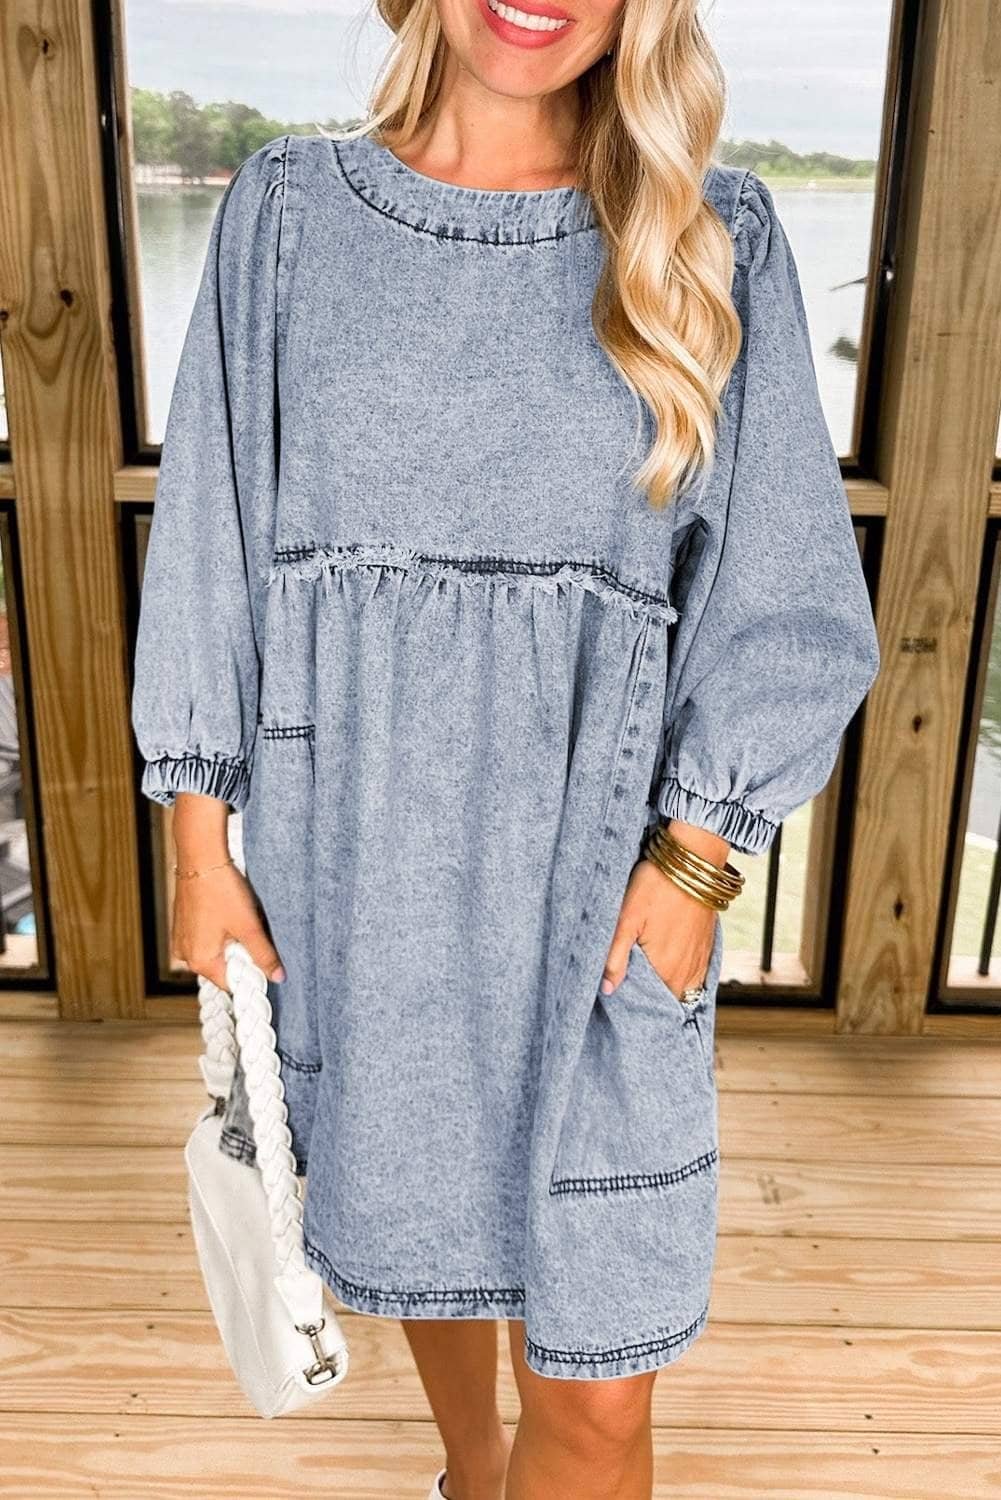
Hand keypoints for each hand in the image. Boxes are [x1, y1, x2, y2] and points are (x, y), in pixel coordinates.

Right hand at [171, 859, 285, 991]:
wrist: (201, 857)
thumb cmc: (221, 890)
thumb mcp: (248, 926)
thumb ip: (264, 955)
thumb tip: (277, 976)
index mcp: (199, 961)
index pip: (231, 983)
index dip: (251, 973)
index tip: (264, 958)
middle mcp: (185, 954)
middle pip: (223, 967)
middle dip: (241, 954)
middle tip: (252, 932)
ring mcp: (182, 940)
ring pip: (215, 951)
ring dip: (232, 941)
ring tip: (239, 919)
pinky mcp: (183, 925)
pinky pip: (206, 938)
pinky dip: (220, 931)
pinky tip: (228, 913)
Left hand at [600, 851, 716, 1000]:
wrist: (692, 860)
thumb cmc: (656, 886)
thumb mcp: (626, 919)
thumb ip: (615, 958)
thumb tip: (607, 989)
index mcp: (666, 969)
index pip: (652, 1004)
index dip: (637, 1004)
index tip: (623, 998)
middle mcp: (687, 970)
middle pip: (668, 998)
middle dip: (651, 998)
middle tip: (632, 986)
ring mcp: (700, 959)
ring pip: (683, 988)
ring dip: (667, 987)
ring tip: (648, 978)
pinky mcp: (707, 946)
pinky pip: (696, 975)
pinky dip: (682, 976)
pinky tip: (668, 966)